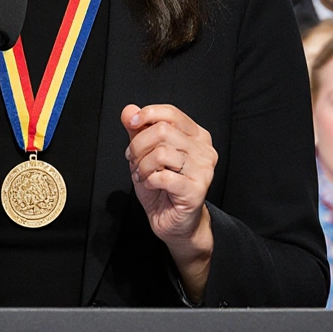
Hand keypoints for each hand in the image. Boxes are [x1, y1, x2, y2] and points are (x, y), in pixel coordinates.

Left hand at [122, 103, 215, 298]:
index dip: (148, 115)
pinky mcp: (197, 190)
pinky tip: (152, 185)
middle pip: (162, 131)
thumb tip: (128, 110)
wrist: (173, 222)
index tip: (132, 124)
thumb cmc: (162, 187)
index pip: (171, 113)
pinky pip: (164, 176)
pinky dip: (150, 180)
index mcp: (196, 135)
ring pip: (161, 153)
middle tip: (134, 160)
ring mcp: (204, 170)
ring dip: (143, 165)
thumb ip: (137, 131)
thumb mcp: (145, 154)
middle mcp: (205, 149)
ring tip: (143, 175)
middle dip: (139, 145)